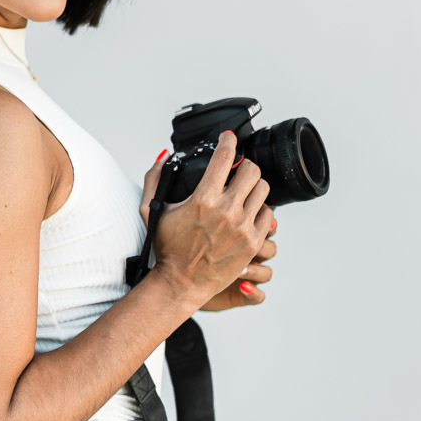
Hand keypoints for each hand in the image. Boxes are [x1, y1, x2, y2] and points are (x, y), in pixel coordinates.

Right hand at [139, 135, 274, 311]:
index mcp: (202, 199)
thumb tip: (164, 157)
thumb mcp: (152, 210)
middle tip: (238, 169)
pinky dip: (260, 209)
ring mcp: (242, 227)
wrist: (181, 282)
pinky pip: (268, 214)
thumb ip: (154, 179)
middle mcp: (226, 211)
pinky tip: (248, 212)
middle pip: (251, 170)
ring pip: (263, 189)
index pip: (225, 157)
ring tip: (244, 191)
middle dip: (244, 165)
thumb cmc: (167, 249)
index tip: (229, 138)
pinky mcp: (253, 242)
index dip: (228, 141)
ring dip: (254, 186)